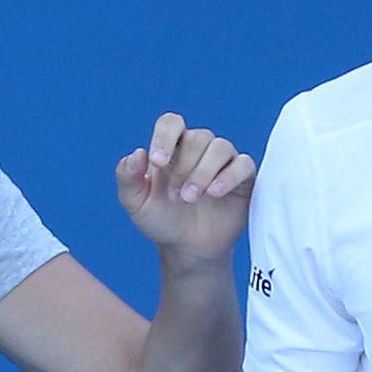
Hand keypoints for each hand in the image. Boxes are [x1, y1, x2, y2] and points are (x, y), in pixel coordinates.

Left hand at [116, 113, 254, 261]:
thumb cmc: (162, 221)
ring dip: (203, 172)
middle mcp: (199, 149)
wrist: (187, 249)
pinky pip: (243, 164)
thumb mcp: (136, 202)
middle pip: (197, 137)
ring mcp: (223, 161)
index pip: (171, 123)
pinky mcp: (243, 177)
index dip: (165, 136)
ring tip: (191, 198)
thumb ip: (127, 177)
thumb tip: (137, 153)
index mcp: (172, 148)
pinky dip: (229, 176)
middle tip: (175, 197)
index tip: (157, 162)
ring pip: (221, 147)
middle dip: (184, 167)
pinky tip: (214, 193)